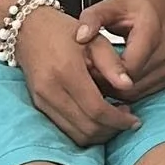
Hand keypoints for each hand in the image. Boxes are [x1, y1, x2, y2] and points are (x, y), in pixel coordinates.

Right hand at [15, 7, 139, 145]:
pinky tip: (96, 117)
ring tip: (114, 118)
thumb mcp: (95, 40)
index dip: (119, 120)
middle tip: (127, 118)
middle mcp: (51, 90)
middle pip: (87, 128)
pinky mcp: (39, 105)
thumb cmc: (65, 31)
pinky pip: (65, 129)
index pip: (97, 110)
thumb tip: (129, 86)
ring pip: (76, 134)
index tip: (135, 120)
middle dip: (111, 129)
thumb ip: (112, 64)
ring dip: (98, 134)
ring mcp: (42, 100)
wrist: (29, 30)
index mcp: (67, 71)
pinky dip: (84, 129)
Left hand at [74, 0, 164, 100]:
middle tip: (88, 74)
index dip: (105, 72)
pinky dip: (125, 91)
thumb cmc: (135, 5)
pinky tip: (112, 78)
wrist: (161, 5)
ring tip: (99, 76)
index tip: (87, 65)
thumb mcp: (111, 4)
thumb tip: (80, 37)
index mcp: (151, 33)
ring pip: (136, 93)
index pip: (128, 67)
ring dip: (115, 90)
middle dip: (107, 82)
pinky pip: (142, 93)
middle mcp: (164, 52)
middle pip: (131, 83)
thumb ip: (93, 18)